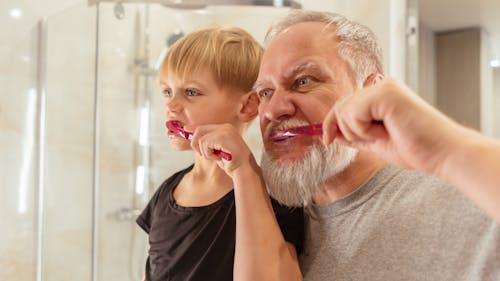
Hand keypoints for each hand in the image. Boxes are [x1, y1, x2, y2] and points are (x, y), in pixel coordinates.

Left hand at [188, 123, 254, 176]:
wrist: (243, 170)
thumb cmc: (231, 162)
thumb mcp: (216, 150)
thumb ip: (206, 142)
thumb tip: (190, 132)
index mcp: (225, 128)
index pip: (204, 126)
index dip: (193, 129)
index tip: (185, 130)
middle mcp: (225, 127)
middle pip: (199, 130)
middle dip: (196, 144)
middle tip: (205, 155)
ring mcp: (225, 131)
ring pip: (201, 139)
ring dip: (205, 152)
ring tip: (216, 157)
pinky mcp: (223, 137)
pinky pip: (205, 144)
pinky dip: (209, 154)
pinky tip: (218, 158)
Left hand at [322, 78, 463, 174]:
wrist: (441, 154)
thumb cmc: (415, 148)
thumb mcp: (375, 142)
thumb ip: (353, 135)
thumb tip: (330, 133)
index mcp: (380, 95)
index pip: (344, 105)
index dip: (331, 123)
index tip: (328, 140)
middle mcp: (381, 86)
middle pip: (340, 106)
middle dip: (348, 131)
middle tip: (375, 139)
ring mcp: (384, 87)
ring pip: (344, 110)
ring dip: (359, 132)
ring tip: (385, 135)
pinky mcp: (385, 94)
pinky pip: (353, 113)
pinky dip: (364, 129)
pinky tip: (386, 131)